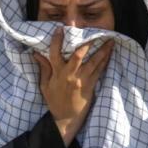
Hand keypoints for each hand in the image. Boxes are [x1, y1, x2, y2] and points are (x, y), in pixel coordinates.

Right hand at [32, 27, 113, 144]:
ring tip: (110, 41)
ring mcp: (82, 80)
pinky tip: (110, 54)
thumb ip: (44, 68)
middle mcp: (70, 75)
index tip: (60, 29)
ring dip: (103, 51)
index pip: (55, 53)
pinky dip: (105, 61)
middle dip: (87, 43)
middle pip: (79, 55)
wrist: (66, 118)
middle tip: (94, 32)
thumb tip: (37, 54)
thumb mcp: (45, 85)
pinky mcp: (91, 86)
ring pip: (94, 62)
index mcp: (57, 74)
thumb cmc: (54, 101)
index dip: (57, 40)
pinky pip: (100, 71)